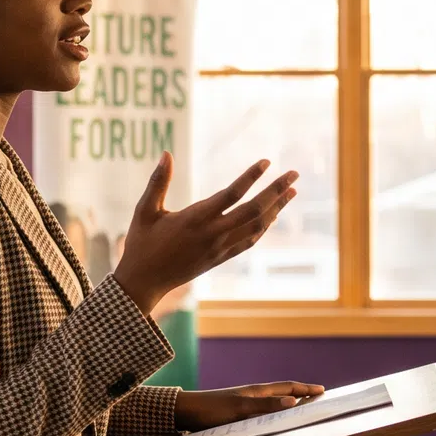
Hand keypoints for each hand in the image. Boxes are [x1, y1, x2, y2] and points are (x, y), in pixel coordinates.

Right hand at [115, 155, 296, 316]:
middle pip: (253, 210)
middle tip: (294, 173)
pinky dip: (265, 227)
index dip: (251, 177)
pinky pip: (249, 241)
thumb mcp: (145, 211)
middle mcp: (212, 234)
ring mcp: (219, 249)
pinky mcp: (220, 259)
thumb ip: (158, 182)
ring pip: (256, 227)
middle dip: (276, 191)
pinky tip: (274, 215)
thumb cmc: (141, 243)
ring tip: (292, 191)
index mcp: (194, 219)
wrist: (144, 282)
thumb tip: (166, 153)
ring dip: (277, 208)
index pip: (231, 194)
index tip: (267, 161)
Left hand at [174, 381, 323, 430]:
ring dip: (288, 402)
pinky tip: (272, 419)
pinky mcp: (236, 412)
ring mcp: (245, 403)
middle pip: (282, 392)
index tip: (322, 389)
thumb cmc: (212, 410)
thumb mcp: (241, 410)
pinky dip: (274, 412)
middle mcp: (253, 395)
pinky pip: (263, 410)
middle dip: (300, 393)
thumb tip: (293, 400)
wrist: (186, 412)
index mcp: (257, 391)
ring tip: (300, 405)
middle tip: (316, 396)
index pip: (287, 387)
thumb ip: (266, 406)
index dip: (305, 388)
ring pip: (273, 401)